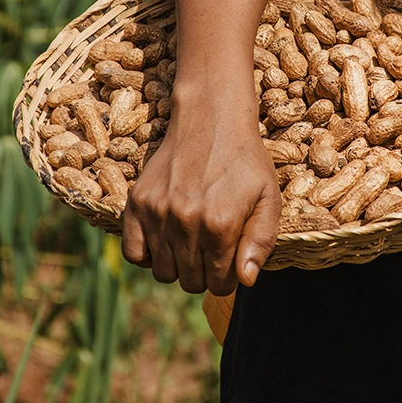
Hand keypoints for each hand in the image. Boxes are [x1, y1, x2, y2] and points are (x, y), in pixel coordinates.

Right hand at [121, 106, 280, 295]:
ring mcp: (158, 212)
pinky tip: (164, 240)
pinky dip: (148, 255)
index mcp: (220, 225)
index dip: (228, 275)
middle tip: (212, 247)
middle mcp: (185, 221)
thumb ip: (261, 241)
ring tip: (191, 241)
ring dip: (179, 265)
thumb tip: (246, 279)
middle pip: (190, 282)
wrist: (211, 118)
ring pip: (163, 272)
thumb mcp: (268, 197)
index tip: (230, 257)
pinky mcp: (138, 202)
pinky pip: (133, 253)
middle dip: (205, 272)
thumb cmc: (244, 159)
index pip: (220, 284)